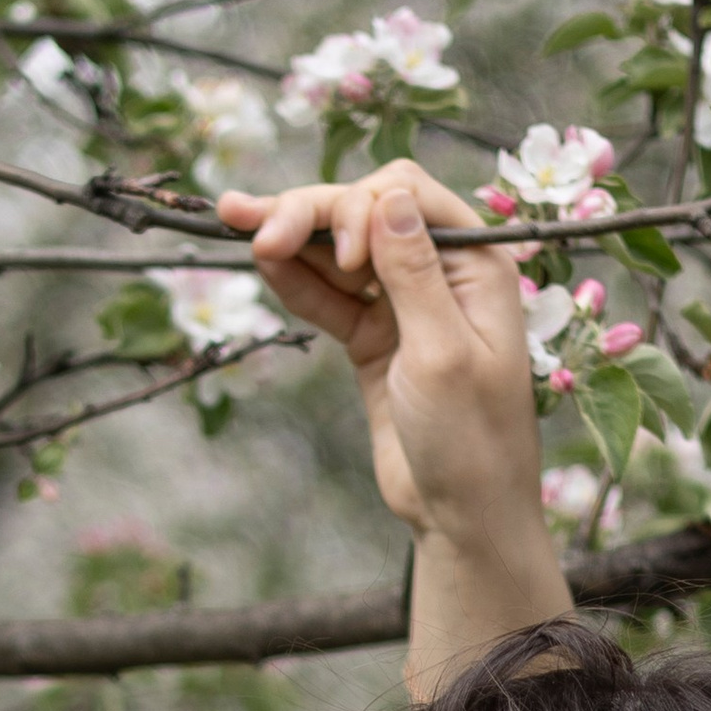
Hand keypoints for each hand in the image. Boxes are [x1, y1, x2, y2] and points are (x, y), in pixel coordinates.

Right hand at [216, 159, 572, 689]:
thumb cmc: (472, 440)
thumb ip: (413, 272)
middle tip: (248, 226)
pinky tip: (263, 264)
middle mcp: (440, 272)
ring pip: (338, 253)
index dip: (359, 207)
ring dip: (291, 238)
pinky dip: (297, 282)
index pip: (404, 195)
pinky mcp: (373, 340)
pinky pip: (329, 298)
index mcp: (475, 263)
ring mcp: (402, 306)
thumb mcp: (442, 353)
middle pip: (363, 215)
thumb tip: (385, 195)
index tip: (345, 262)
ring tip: (234, 221)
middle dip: (308, 214)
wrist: (462, 516)